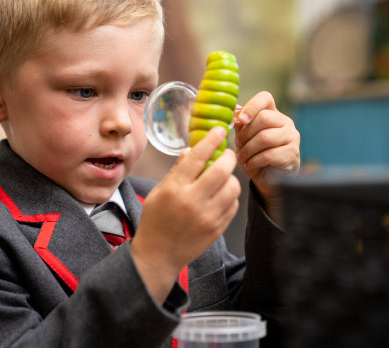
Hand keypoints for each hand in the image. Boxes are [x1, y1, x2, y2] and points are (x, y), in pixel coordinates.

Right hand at [131, 127, 240, 302]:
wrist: (158, 256)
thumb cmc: (155, 221)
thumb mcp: (158, 192)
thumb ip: (177, 171)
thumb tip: (191, 151)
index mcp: (175, 189)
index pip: (198, 157)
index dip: (211, 140)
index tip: (219, 131)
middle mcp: (193, 201)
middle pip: (223, 170)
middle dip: (228, 157)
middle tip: (226, 155)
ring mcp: (208, 217)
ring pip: (233, 187)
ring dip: (230, 178)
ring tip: (222, 179)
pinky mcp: (217, 229)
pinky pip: (233, 205)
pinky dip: (230, 197)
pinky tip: (220, 196)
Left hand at [234, 91, 299, 211]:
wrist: (268, 180)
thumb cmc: (255, 156)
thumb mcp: (244, 139)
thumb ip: (240, 124)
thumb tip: (232, 109)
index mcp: (272, 114)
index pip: (265, 98)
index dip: (251, 106)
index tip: (240, 120)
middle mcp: (285, 122)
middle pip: (264, 118)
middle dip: (246, 133)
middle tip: (238, 145)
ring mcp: (292, 137)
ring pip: (265, 137)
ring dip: (248, 149)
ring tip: (242, 157)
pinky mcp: (292, 153)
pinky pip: (269, 154)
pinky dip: (254, 161)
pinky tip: (250, 165)